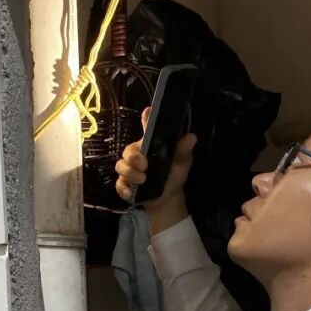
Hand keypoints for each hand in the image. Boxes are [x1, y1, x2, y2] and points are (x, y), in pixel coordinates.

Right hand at [115, 108, 196, 228]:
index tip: (147, 112)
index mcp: (150, 145)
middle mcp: (137, 155)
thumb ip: (183, 152)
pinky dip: (124, 189)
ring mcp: (128, 169)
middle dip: (134, 158)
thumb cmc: (173, 176)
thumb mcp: (181, 164)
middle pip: (128, 151)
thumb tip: (192, 137)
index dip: (146, 119)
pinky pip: (119, 184)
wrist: (167, 198)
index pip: (147, 129)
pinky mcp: (124, 184)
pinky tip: (132, 193)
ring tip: (142, 180)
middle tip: (144, 165)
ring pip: (120, 167)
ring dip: (130, 173)